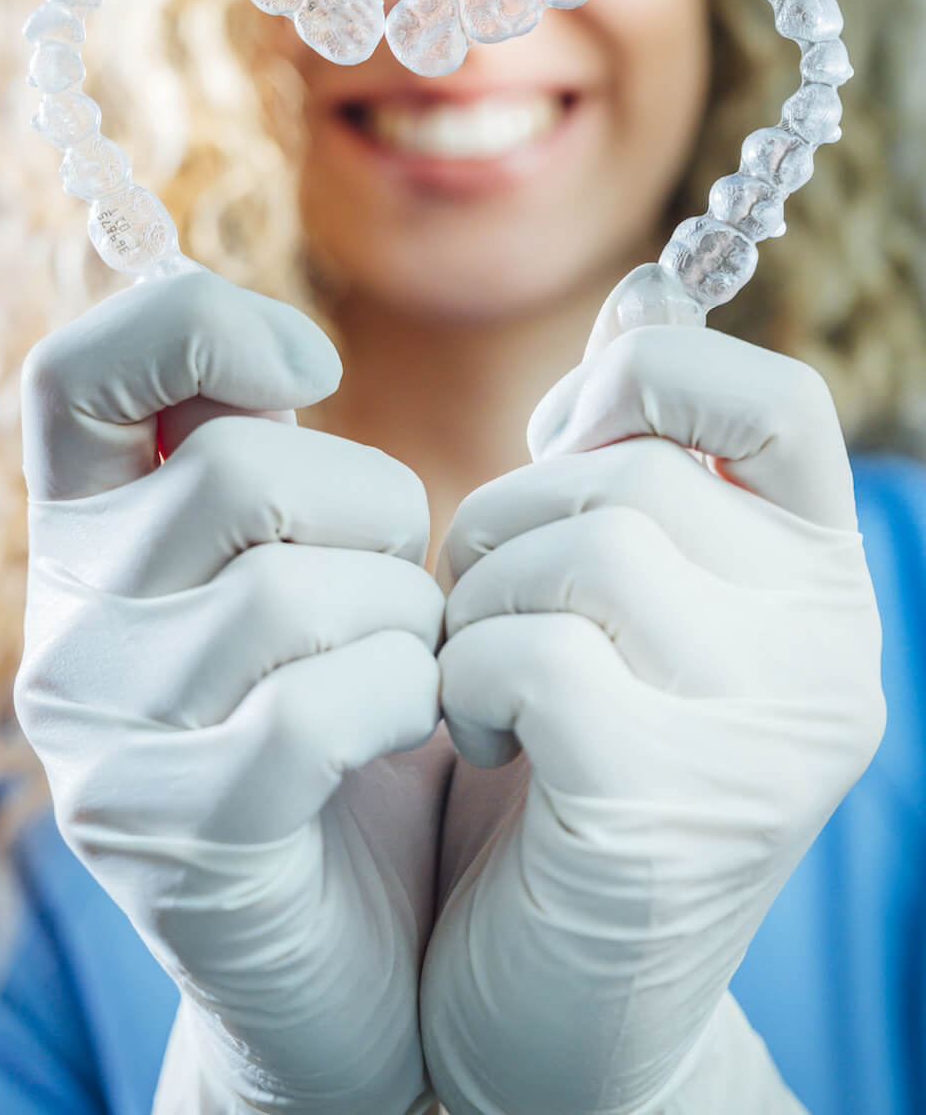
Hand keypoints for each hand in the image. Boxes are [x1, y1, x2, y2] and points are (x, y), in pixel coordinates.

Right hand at [14, 270, 448, 1114]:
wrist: (356, 936)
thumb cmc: (348, 709)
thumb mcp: (305, 561)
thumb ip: (279, 458)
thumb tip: (291, 350)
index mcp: (90, 528)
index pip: (77, 373)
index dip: (199, 328)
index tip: (309, 373)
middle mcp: (67, 622)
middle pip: (232, 477)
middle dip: (376, 510)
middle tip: (403, 576)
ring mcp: (101, 736)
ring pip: (285, 595)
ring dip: (404, 618)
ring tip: (410, 659)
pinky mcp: (169, 833)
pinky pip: (314, 710)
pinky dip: (398, 702)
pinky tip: (405, 728)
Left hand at [422, 322, 884, 1114]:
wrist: (547, 1006)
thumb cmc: (561, 774)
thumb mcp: (612, 605)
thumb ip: (634, 458)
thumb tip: (645, 286)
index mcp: (821, 581)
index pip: (772, 397)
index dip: (650, 379)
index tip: (570, 444)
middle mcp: (829, 651)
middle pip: (633, 474)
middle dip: (506, 525)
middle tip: (483, 614)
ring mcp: (768, 732)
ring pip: (582, 545)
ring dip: (476, 604)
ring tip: (476, 680)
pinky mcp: (673, 803)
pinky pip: (528, 649)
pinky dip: (462, 681)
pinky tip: (474, 739)